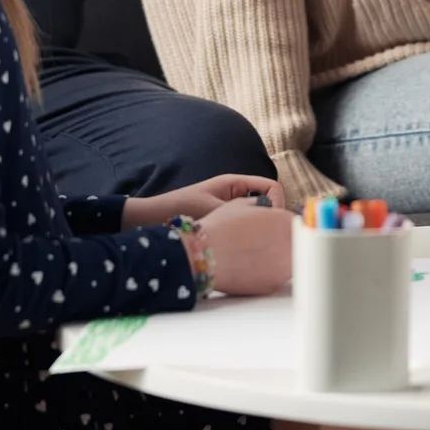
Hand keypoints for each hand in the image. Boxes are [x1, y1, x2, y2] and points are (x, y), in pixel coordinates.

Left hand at [122, 174, 281, 226]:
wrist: (152, 218)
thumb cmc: (179, 207)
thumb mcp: (211, 208)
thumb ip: (238, 212)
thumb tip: (265, 220)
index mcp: (235, 183)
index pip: (272, 187)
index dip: (277, 203)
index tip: (270, 222)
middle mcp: (235, 194)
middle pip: (268, 203)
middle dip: (269, 218)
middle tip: (264, 236)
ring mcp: (230, 208)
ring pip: (257, 217)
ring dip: (257, 227)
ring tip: (250, 242)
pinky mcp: (224, 222)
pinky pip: (245, 226)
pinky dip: (247, 235)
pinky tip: (238, 246)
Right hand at [192, 198, 292, 296]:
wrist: (202, 256)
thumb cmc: (218, 230)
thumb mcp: (242, 204)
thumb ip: (264, 204)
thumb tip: (270, 207)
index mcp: (285, 220)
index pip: (299, 223)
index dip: (286, 226)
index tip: (279, 231)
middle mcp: (290, 243)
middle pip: (298, 243)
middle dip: (286, 243)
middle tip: (268, 245)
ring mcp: (284, 266)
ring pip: (291, 262)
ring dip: (280, 259)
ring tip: (257, 257)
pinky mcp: (274, 285)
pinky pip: (277, 278)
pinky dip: (269, 274)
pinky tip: (251, 269)